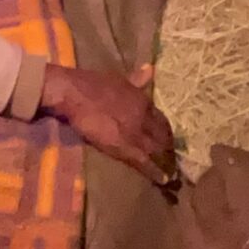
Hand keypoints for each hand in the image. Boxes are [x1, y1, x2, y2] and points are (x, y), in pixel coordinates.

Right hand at [40, 63, 180, 186]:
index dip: (165, 132)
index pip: (161, 120)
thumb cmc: (93, 83)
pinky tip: (162, 179)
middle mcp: (144, 117)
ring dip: (165, 163)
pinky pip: (144, 161)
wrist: (76, 94)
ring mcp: (136, 133)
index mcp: (143, 101)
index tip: (168, 140)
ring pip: (156, 151)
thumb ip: (137, 78)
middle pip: (162, 137)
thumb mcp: (119, 78)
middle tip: (172, 160)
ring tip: (171, 174)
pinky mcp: (124, 147)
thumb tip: (151, 69)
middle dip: (168, 150)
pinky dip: (154, 171)